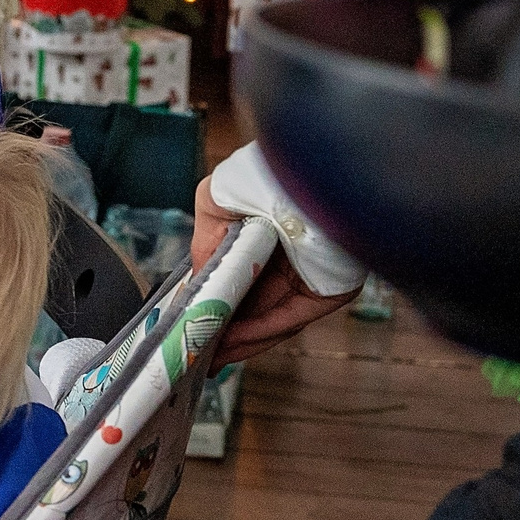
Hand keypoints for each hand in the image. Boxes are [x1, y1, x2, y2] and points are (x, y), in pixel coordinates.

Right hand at [193, 175, 359, 366]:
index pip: (241, 283)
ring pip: (270, 320)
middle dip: (223, 333)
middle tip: (194, 354)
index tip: (189, 326)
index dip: (214, 307)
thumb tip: (196, 286)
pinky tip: (230, 340)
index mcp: (269, 238)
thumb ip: (204, 245)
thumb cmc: (261, 172)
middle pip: (254, 308)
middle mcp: (293, 262)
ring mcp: (312, 279)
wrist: (306, 165)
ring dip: (236, 340)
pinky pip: (289, 317)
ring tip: (205, 354)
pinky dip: (258, 331)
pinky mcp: (330, 291)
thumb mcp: (215, 203)